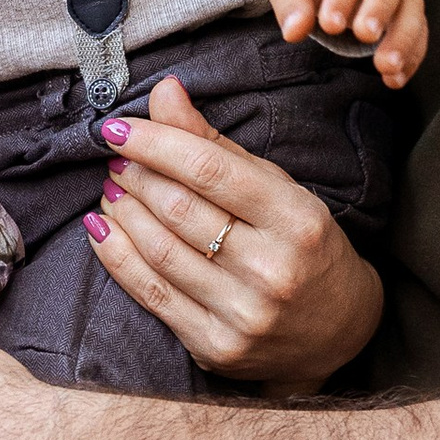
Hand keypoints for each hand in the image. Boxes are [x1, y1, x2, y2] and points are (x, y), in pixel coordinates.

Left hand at [84, 77, 381, 387]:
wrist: (337, 332)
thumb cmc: (305, 246)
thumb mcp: (278, 188)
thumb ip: (216, 145)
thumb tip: (164, 92)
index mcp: (296, 220)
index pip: (209, 170)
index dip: (155, 143)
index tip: (116, 128)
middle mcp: (271, 270)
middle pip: (179, 209)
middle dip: (135, 176)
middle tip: (115, 159)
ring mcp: (242, 314)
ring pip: (159, 251)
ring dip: (122, 212)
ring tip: (111, 189)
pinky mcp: (215, 346)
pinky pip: (151, 294)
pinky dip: (116, 256)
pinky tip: (101, 229)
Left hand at [265, 0, 426, 83]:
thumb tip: (294, 30)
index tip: (330, 25)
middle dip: (379, 8)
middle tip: (366, 36)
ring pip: (412, 2)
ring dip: (404, 36)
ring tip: (387, 66)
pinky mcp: (405, 6)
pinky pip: (419, 27)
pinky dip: (413, 53)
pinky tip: (397, 77)